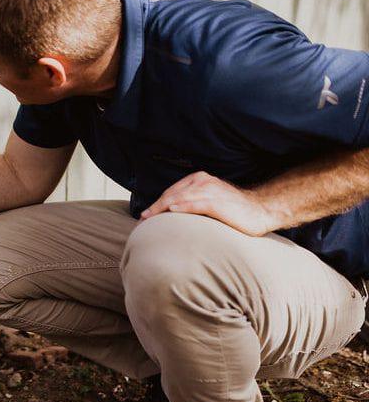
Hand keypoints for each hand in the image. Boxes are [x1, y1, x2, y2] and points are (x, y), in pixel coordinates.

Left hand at [140, 171, 279, 235]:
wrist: (260, 211)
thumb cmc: (233, 210)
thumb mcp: (208, 201)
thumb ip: (192, 203)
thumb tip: (171, 215)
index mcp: (198, 180)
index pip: (171, 192)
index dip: (156, 204)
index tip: (144, 216)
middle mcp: (202, 182)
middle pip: (172, 195)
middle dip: (155, 208)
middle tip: (142, 221)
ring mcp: (210, 190)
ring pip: (179, 198)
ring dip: (162, 209)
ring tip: (149, 219)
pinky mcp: (217, 201)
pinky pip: (196, 204)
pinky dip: (183, 206)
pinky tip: (171, 211)